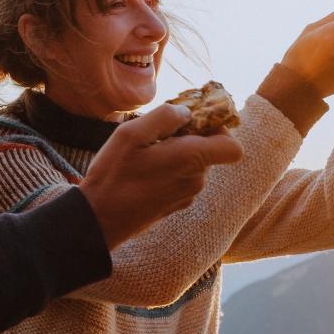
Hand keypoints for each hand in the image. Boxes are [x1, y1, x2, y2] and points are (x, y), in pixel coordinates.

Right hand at [78, 104, 242, 244]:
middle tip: (157, 134)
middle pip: (210, 152)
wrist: (99, 220)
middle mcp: (196, 180)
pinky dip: (169, 170)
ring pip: (194, 164)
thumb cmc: (113, 174)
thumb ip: (165, 116)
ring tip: (145, 153)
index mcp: (191, 160)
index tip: (194, 123)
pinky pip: (182, 179)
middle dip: (190, 137)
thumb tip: (187, 113)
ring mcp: (187, 195)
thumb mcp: (132, 133)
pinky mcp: (175, 205)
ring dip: (176, 153)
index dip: (220, 131)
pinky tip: (143, 171)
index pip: (233, 148)